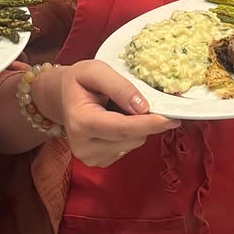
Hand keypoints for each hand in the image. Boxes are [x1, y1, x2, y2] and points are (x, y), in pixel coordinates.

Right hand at [32, 60, 177, 169]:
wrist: (60, 97)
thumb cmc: (78, 81)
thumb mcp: (95, 71)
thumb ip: (120, 86)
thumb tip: (144, 108)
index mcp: (80, 122)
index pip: (122, 128)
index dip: (149, 124)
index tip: (172, 119)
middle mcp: (83, 146)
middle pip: (131, 138)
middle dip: (146, 122)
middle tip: (142, 102)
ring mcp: (90, 158)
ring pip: (133, 145)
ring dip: (137, 128)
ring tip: (120, 110)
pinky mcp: (98, 163)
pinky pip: (127, 149)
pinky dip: (130, 135)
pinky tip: (116, 122)